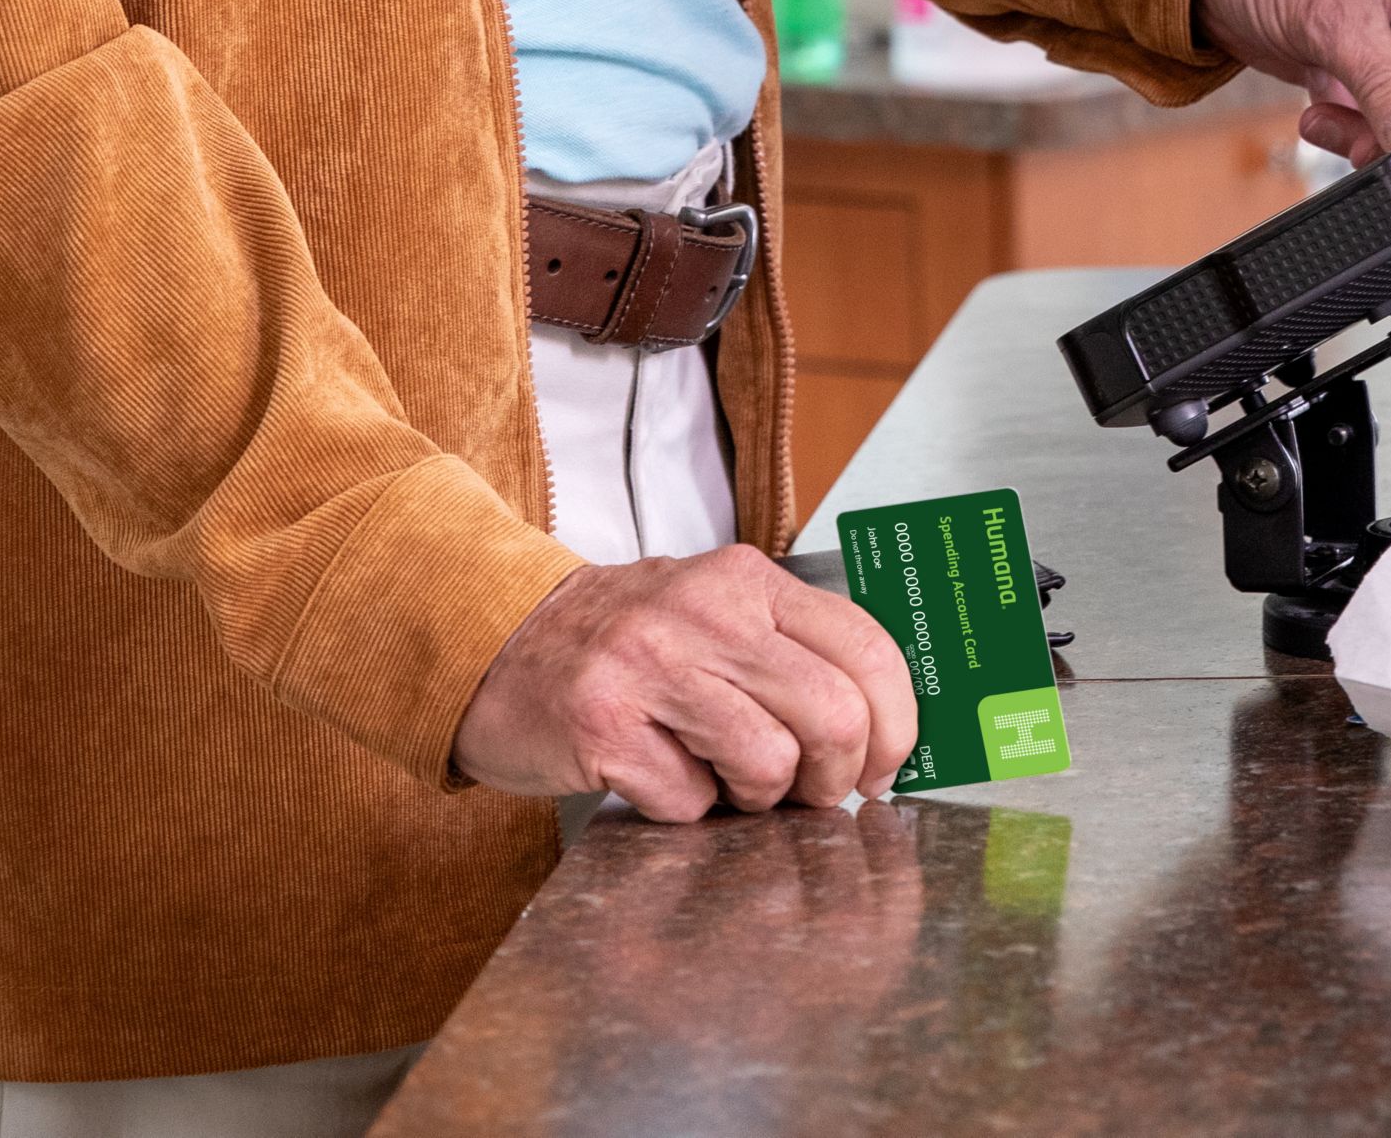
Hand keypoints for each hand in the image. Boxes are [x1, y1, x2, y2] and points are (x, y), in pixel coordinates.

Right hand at [453, 547, 913, 819]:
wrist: (494, 641)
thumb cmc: (619, 644)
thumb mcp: (714, 615)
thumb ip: (791, 656)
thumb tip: (878, 738)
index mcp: (747, 581)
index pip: (868, 649)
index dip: (896, 725)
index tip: (881, 767)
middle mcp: (706, 612)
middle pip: (833, 716)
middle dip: (833, 779)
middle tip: (806, 793)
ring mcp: (651, 665)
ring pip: (769, 765)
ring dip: (754, 798)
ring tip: (717, 777)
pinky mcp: (602, 724)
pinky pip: (689, 801)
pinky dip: (683, 809)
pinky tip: (655, 776)